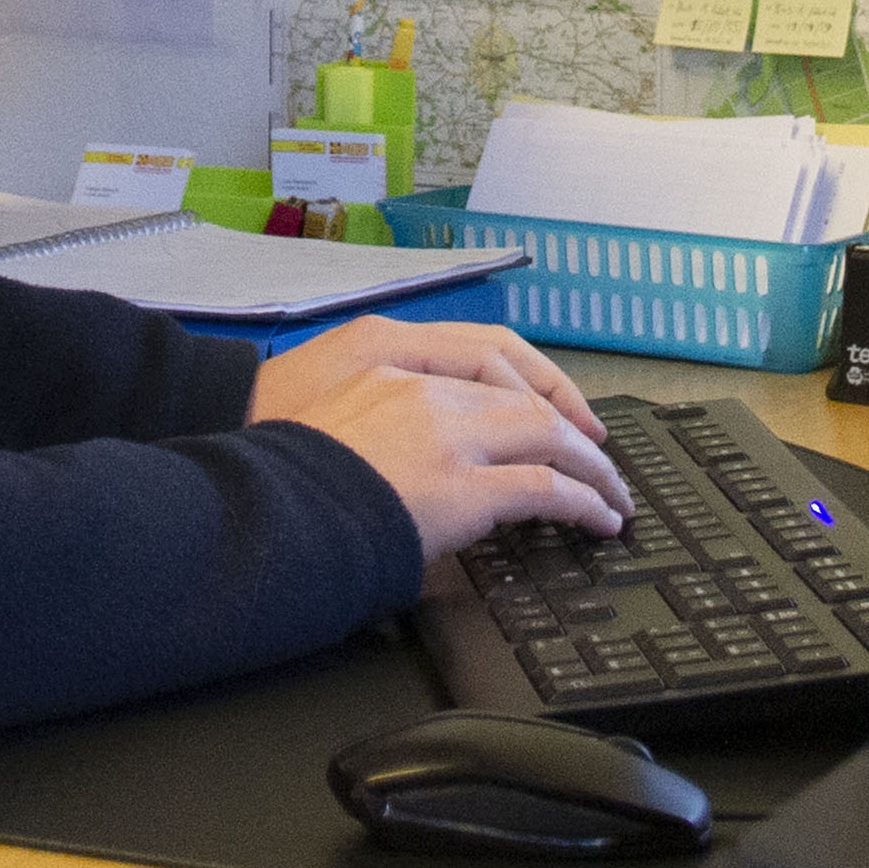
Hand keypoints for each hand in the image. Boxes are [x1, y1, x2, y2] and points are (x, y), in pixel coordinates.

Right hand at [248, 318, 630, 561]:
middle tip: (599, 453)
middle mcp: (424, 385)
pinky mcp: (463, 487)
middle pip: (525, 393)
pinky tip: (597, 517)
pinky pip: (545, 488)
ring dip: (589, 465)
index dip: (534, 379)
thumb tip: (407, 444)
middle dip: (571, 422)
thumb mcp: (324, 408)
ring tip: (611, 492)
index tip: (556, 405)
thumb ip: (374, 409)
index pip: (487, 350)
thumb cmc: (276, 465)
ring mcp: (446, 435)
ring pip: (545, 434)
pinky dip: (582, 500)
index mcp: (387, 354)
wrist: (257, 502)